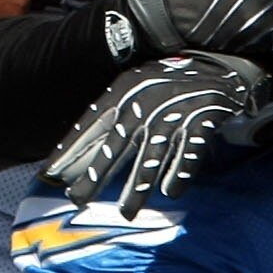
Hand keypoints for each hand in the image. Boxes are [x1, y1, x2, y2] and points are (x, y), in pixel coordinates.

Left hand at [46, 51, 268, 215]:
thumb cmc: (170, 83)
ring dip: (137, 189)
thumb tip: (77, 158)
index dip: (70, 150)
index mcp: (125, 91)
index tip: (51, 173)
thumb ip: (111, 121)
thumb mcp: (136, 90)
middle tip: (77, 199)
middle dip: (95, 175)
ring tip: (126, 212)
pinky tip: (170, 192)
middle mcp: (145, 101)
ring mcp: (173, 112)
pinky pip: (187, 157)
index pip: (91, 124)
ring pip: (150, 159)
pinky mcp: (202, 121)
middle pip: (115, 146)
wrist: (221, 61)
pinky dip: (179, 176)